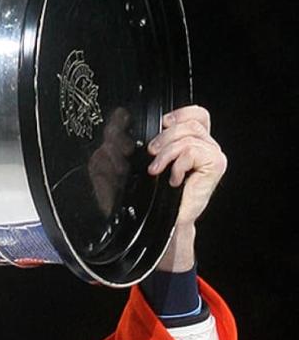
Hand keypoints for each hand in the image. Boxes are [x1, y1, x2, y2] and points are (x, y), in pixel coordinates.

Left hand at [147, 105, 227, 270]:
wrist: (156, 225)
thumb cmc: (146, 199)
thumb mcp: (133, 165)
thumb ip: (131, 143)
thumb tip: (124, 121)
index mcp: (191, 143)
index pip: (197, 114)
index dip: (180, 114)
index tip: (162, 124)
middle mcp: (204, 146)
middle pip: (190, 122)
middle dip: (165, 136)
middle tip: (151, 153)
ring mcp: (212, 154)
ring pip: (189, 135)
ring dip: (166, 152)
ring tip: (157, 170)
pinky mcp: (215, 165)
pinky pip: (192, 151)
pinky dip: (177, 165)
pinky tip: (174, 181)